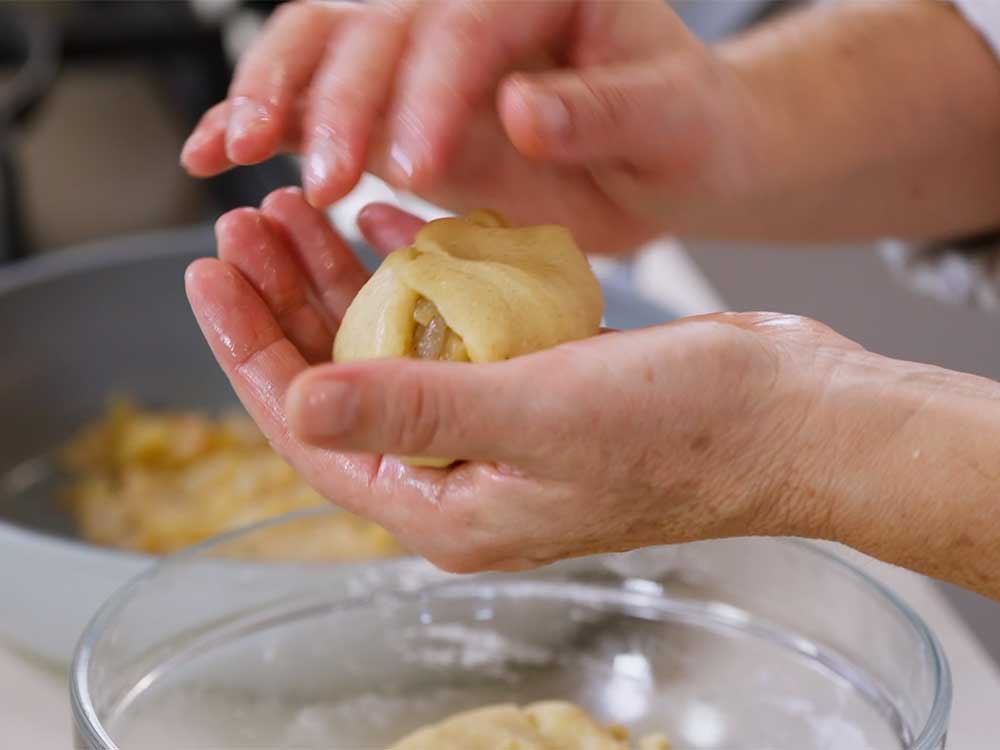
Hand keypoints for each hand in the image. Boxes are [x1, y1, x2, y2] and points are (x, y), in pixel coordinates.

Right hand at [180, 0, 760, 252]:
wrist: (665, 152)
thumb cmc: (679, 125)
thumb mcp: (668, 116)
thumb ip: (603, 110)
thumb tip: (522, 109)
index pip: (468, 22)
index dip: (435, 89)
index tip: (416, 159)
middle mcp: (465, 5)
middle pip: (378, 27)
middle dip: (345, 100)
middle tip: (328, 174)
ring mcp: (419, 50)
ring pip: (324, 45)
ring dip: (275, 96)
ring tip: (235, 149)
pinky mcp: (391, 100)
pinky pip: (315, 96)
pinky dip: (263, 118)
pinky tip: (217, 150)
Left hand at [186, 187, 857, 571]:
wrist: (790, 416)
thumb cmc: (685, 432)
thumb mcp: (535, 416)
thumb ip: (412, 411)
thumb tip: (299, 401)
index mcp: (446, 507)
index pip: (314, 428)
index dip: (250, 352)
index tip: (210, 277)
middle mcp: (462, 474)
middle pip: (341, 382)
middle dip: (286, 304)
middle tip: (245, 229)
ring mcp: (498, 427)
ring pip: (390, 348)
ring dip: (341, 282)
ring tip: (296, 214)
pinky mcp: (534, 383)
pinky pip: (449, 327)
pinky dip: (416, 277)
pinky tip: (385, 229)